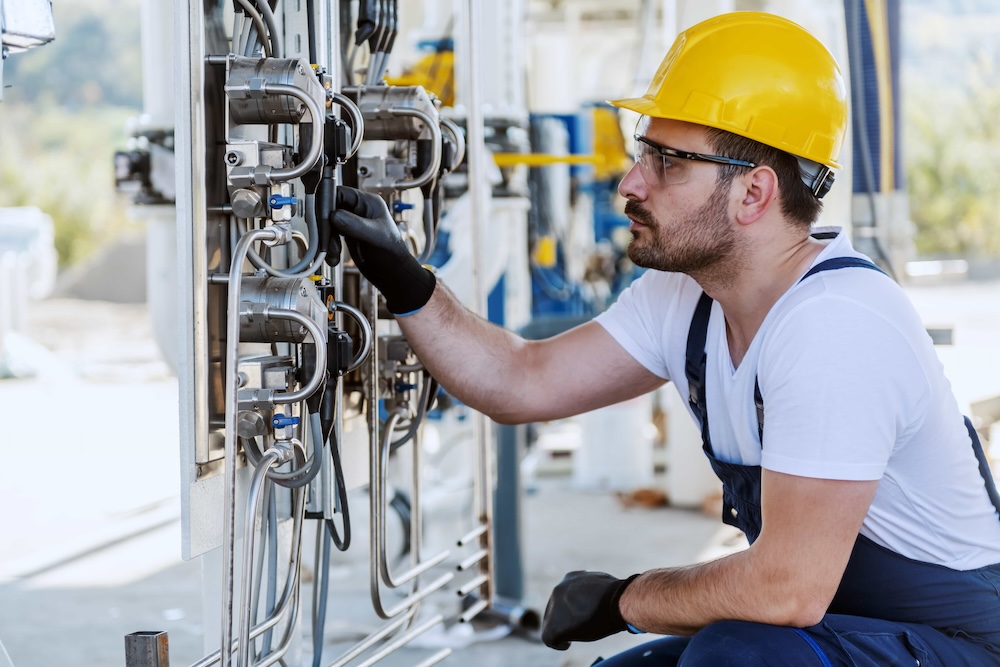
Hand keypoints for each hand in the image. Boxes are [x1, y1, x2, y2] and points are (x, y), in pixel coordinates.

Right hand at [332, 186, 435, 314]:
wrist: (392, 274)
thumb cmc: (392, 253)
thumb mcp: (374, 236)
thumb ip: (354, 224)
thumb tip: (333, 215)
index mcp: (368, 202)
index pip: (340, 193)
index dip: (327, 203)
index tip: (321, 217)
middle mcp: (359, 209)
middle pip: (330, 208)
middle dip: (326, 226)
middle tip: (326, 240)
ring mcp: (352, 221)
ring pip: (328, 223)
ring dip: (326, 239)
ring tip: (333, 253)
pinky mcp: (347, 234)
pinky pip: (330, 235)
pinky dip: (328, 246)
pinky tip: (333, 257)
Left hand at [541, 570, 639, 649]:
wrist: (616, 602)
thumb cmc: (616, 596)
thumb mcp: (603, 586)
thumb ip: (592, 591)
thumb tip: (597, 596)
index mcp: (570, 578)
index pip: (565, 596)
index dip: (571, 608)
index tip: (582, 615)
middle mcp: (558, 590)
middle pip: (555, 609)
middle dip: (565, 618)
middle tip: (577, 627)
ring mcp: (554, 608)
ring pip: (551, 623)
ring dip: (562, 629)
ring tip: (574, 635)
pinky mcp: (553, 626)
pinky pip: (549, 638)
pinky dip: (559, 643)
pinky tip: (567, 644)